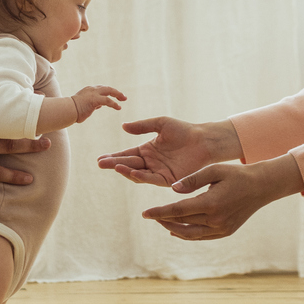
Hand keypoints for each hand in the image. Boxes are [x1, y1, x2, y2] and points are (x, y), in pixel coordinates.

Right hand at [70, 85, 126, 123]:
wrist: (67, 110)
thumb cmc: (73, 110)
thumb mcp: (84, 105)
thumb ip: (92, 104)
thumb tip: (99, 106)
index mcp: (88, 90)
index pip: (101, 89)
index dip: (109, 92)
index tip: (114, 96)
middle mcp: (92, 89)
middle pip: (107, 88)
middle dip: (116, 92)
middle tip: (123, 97)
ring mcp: (93, 93)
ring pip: (109, 91)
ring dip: (118, 94)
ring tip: (124, 99)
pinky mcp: (95, 100)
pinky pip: (108, 101)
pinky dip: (114, 104)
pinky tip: (119, 107)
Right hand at [97, 117, 240, 187]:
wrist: (203, 140)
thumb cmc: (184, 130)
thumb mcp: (160, 124)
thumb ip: (142, 126)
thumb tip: (123, 126)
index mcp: (147, 151)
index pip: (127, 155)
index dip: (114, 157)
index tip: (100, 158)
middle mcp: (151, 163)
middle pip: (129, 165)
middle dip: (114, 164)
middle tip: (101, 163)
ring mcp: (159, 172)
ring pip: (138, 174)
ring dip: (126, 171)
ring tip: (115, 166)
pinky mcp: (168, 179)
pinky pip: (152, 179)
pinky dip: (141, 176)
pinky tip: (133, 172)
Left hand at [141, 156, 303, 240]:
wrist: (261, 187)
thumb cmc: (237, 174)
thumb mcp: (214, 170)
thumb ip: (192, 179)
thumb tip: (173, 189)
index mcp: (211, 204)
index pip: (178, 211)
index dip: (159, 212)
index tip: (144, 213)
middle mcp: (215, 220)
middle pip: (182, 223)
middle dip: (164, 219)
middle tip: (150, 214)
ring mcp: (221, 229)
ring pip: (190, 234)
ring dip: (174, 229)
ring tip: (162, 221)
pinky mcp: (226, 232)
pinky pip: (201, 236)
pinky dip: (187, 234)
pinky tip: (177, 229)